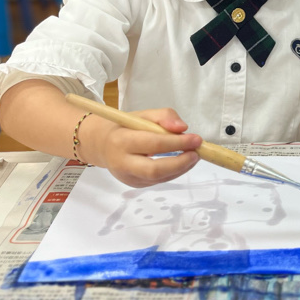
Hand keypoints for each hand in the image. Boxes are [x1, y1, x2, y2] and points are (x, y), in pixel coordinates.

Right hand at [84, 108, 201, 187]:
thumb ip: (164, 117)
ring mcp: (128, 177)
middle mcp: (122, 163)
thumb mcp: (143, 115)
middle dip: (181, 162)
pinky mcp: (135, 185)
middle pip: (155, 169)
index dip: (177, 143)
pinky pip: (159, 180)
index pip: (153, 144)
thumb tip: (182, 128)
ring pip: (159, 177)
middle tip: (197, 153)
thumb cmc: (125, 127)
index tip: (196, 139)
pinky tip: (183, 162)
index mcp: (121, 141)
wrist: (103, 145)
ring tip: (193, 155)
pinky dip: (175, 172)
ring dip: (181, 168)